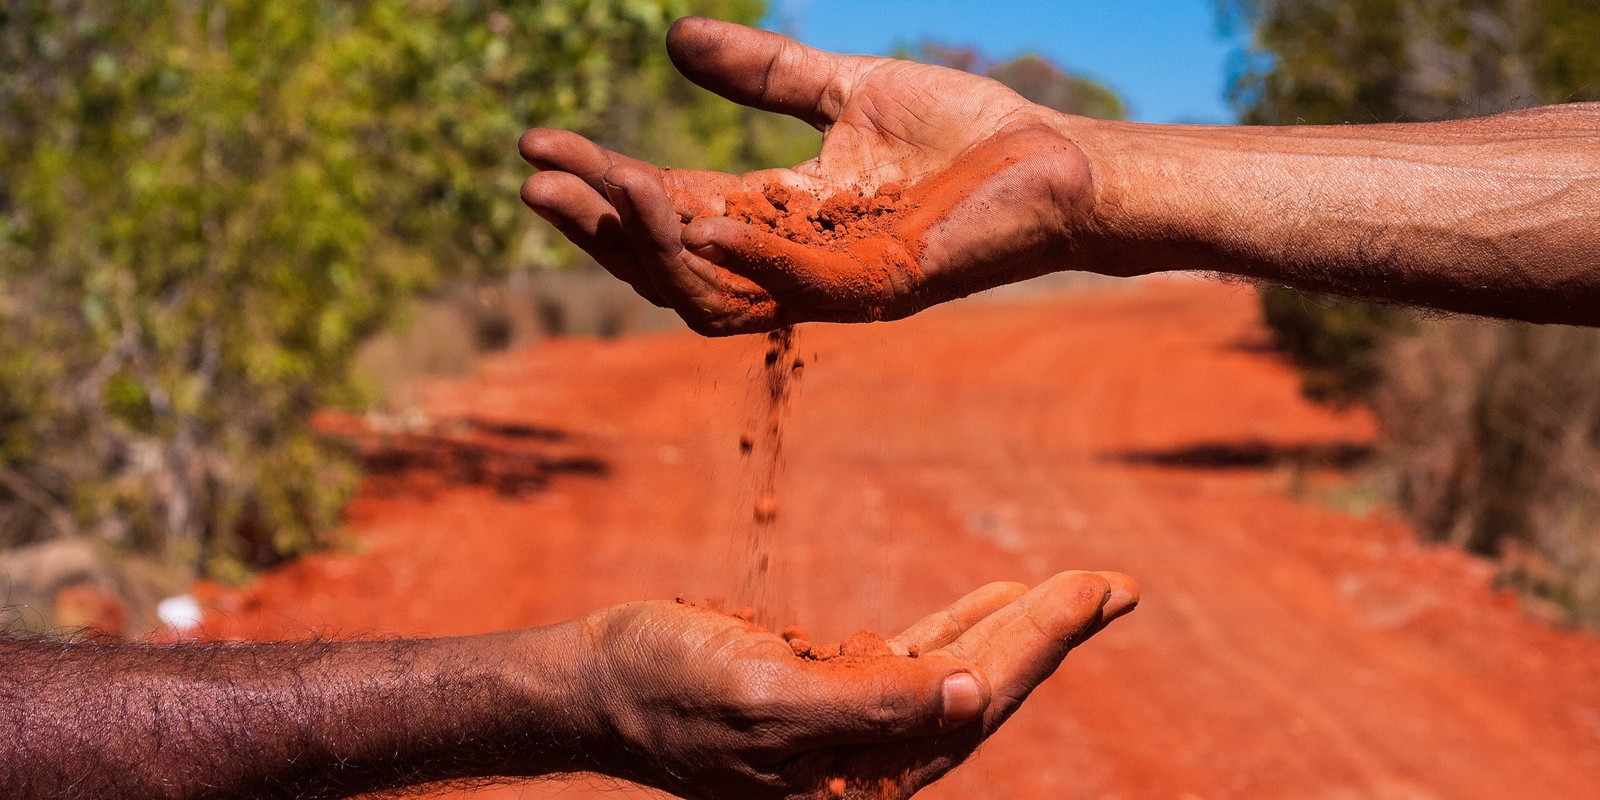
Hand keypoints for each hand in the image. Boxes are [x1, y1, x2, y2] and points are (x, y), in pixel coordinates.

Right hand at [519, 17, 1107, 335]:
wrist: (1060, 160)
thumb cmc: (965, 134)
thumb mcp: (843, 90)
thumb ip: (764, 75)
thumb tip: (673, 39)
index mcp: (777, 218)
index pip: (665, 210)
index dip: (598, 182)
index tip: (535, 141)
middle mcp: (792, 262)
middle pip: (669, 264)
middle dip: (599, 226)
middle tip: (536, 180)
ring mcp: (835, 283)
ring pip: (715, 292)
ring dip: (654, 245)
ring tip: (606, 184)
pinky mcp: (885, 286)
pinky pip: (799, 288)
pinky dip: (746, 258)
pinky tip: (697, 216)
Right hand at [572, 570, 1138, 798]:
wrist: (597, 684)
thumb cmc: (665, 690)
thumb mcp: (764, 696)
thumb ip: (871, 705)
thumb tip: (972, 697)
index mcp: (863, 776)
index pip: (976, 704)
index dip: (1041, 644)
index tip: (1094, 589)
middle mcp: (870, 761)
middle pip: (982, 690)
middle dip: (1050, 634)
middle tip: (1115, 584)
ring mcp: (852, 729)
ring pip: (957, 674)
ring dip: (1019, 629)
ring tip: (1081, 589)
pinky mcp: (829, 694)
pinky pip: (914, 659)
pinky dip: (959, 628)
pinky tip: (994, 600)